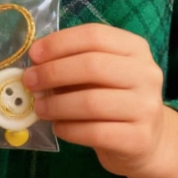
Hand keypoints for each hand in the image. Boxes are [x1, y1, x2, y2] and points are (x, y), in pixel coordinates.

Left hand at [24, 23, 164, 174]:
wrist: (146, 141)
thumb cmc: (114, 98)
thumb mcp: (101, 74)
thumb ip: (74, 63)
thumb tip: (35, 65)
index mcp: (135, 48)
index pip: (94, 35)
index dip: (60, 43)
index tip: (34, 54)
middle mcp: (146, 74)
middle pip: (92, 65)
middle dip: (53, 72)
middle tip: (29, 82)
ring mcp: (147, 107)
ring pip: (91, 101)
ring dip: (56, 104)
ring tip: (39, 108)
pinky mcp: (139, 138)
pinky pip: (95, 132)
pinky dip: (69, 129)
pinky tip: (58, 127)